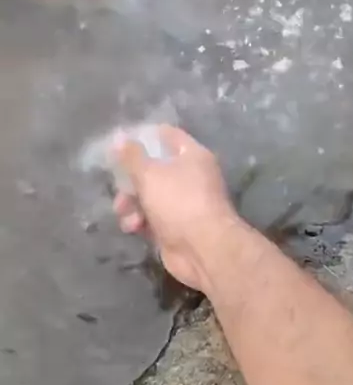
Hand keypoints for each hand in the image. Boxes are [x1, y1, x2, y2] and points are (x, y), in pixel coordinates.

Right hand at [112, 125, 234, 289]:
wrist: (203, 249)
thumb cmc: (179, 202)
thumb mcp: (150, 174)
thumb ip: (131, 156)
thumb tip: (119, 136)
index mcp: (192, 155)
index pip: (166, 135)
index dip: (141, 136)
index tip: (118, 142)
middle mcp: (190, 177)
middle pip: (153, 169)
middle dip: (130, 179)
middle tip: (117, 186)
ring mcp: (184, 204)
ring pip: (149, 196)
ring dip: (131, 203)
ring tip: (123, 212)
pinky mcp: (175, 227)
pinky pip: (151, 218)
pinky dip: (140, 221)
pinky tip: (133, 228)